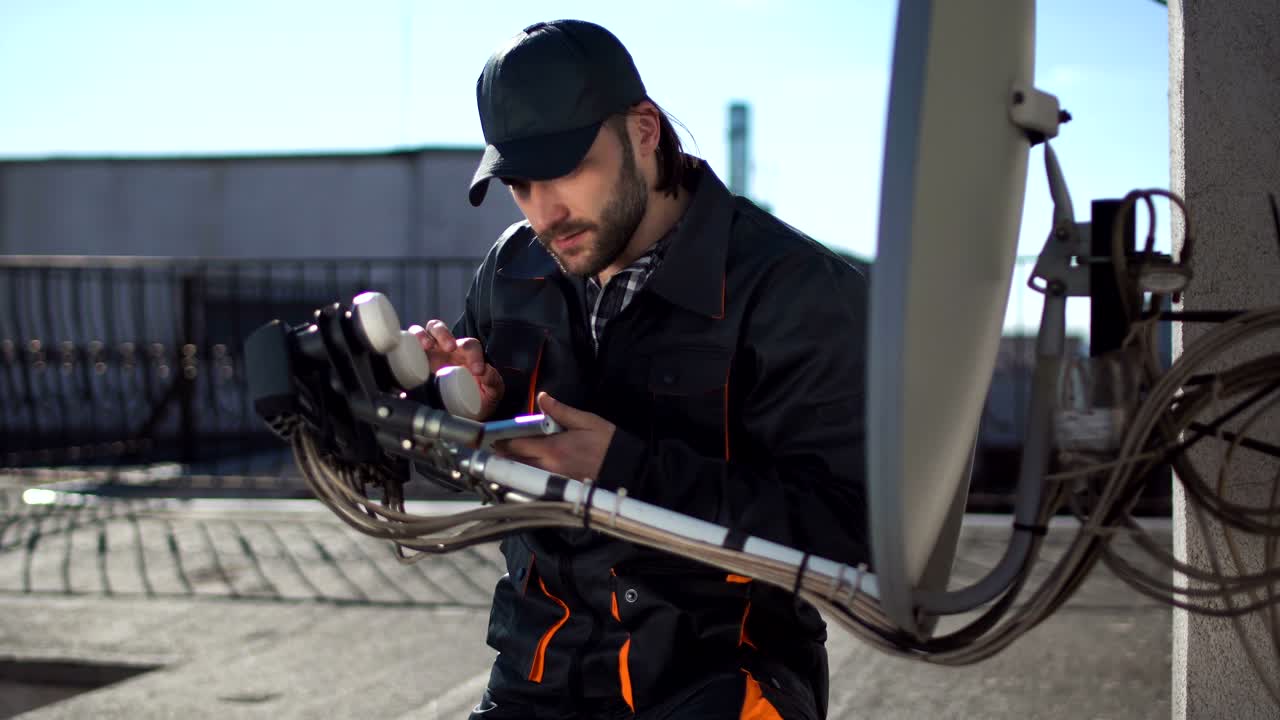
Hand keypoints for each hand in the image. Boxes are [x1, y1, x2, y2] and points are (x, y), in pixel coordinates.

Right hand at [410, 320, 503, 419]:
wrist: (463, 415)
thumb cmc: (478, 401)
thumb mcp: (491, 394)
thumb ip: (493, 382)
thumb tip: (486, 372)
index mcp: (466, 355)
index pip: (469, 345)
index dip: (474, 354)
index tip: (477, 371)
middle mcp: (446, 351)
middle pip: (441, 330)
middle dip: (444, 334)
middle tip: (449, 348)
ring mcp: (430, 355)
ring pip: (423, 334)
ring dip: (423, 335)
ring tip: (427, 346)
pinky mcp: (416, 363)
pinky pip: (408, 347)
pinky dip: (406, 344)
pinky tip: (406, 351)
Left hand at [498, 392, 615, 479]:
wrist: (626, 467)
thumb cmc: (608, 443)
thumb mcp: (587, 421)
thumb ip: (561, 411)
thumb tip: (542, 398)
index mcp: (553, 448)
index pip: (518, 446)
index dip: (503, 442)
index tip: (494, 438)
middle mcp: (549, 467)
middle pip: (516, 464)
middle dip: (503, 457)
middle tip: (494, 450)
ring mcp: (554, 480)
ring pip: (525, 476)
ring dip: (514, 468)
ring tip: (505, 461)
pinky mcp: (561, 488)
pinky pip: (537, 483)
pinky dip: (528, 478)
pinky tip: (526, 472)